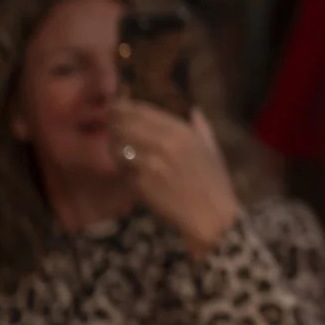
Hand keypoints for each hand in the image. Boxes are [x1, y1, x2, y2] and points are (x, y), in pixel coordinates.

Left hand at [112, 101, 240, 256]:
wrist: (212, 217)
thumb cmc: (215, 185)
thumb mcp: (212, 150)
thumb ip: (202, 128)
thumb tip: (195, 111)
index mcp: (183, 131)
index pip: (143, 111)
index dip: (125, 108)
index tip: (116, 108)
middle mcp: (166, 142)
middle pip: (125, 124)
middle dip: (114, 124)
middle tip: (110, 127)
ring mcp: (152, 163)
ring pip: (119, 146)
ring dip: (115, 147)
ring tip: (117, 150)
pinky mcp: (142, 183)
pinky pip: (123, 170)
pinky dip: (122, 170)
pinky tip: (128, 173)